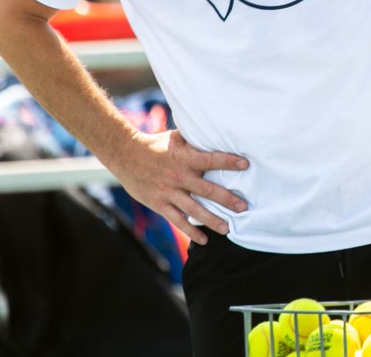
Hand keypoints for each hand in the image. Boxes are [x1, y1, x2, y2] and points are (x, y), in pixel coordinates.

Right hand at [104, 128, 248, 245]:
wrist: (125, 155)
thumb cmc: (155, 144)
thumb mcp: (176, 137)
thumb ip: (195, 139)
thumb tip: (215, 131)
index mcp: (185, 158)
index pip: (211, 160)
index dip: (228, 162)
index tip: (246, 165)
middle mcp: (179, 177)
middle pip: (207, 190)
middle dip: (227, 199)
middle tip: (243, 207)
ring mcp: (169, 192)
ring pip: (194, 210)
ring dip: (212, 220)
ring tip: (228, 228)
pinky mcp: (160, 204)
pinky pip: (177, 220)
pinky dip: (191, 231)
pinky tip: (204, 240)